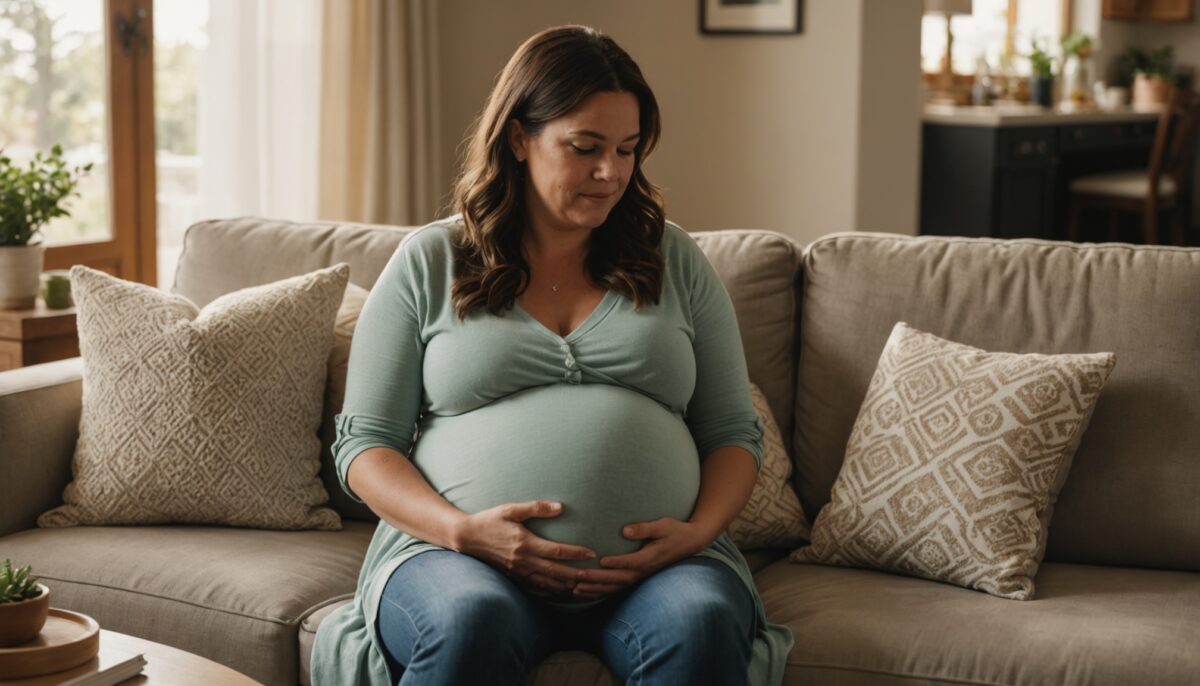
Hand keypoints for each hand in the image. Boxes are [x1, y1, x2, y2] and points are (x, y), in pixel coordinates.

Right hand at [455, 500, 596, 593]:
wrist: (467, 537)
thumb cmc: (490, 520)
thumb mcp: (511, 509)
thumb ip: (536, 508)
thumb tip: (560, 507)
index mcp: (525, 543)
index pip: (557, 551)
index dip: (576, 553)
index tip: (593, 553)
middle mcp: (524, 560)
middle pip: (556, 571)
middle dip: (577, 574)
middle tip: (596, 576)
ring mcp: (519, 570)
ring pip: (548, 582)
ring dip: (567, 585)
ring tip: (585, 587)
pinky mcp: (515, 575)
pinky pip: (537, 586)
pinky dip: (552, 589)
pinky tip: (562, 590)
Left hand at [570, 517, 712, 599]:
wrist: (689, 543)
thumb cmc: (674, 531)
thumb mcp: (663, 525)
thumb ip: (644, 528)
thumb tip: (625, 531)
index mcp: (649, 558)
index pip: (630, 562)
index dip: (616, 562)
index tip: (600, 560)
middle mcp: (643, 570)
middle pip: (617, 578)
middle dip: (596, 578)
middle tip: (577, 575)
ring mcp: (639, 576)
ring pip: (614, 587)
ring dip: (594, 588)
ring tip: (574, 587)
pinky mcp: (636, 577)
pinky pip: (616, 588)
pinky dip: (599, 592)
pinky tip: (583, 592)